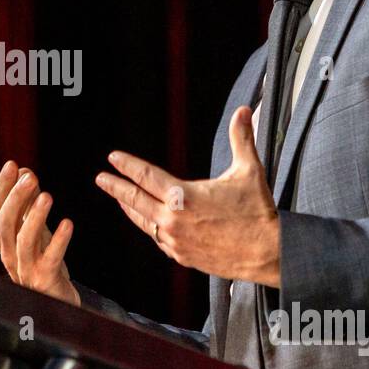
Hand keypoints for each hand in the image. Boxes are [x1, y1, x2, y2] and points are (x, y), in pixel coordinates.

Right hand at [0, 160, 80, 306]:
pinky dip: (59, 240)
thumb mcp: (35, 230)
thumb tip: (24, 172)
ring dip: (35, 217)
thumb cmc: (43, 261)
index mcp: (4, 240)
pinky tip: (68, 224)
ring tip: (47, 196)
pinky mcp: (45, 279)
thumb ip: (28, 205)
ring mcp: (25, 268)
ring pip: (24, 240)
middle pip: (6, 223)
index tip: (12, 165)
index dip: (3, 187)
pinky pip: (50, 258)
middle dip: (16, 198)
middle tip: (29, 176)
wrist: (56, 302)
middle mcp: (9, 254)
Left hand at [93, 105, 280, 287]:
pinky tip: (150, 222)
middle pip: (134, 201)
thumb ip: (241, 138)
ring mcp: (176, 241)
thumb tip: (242, 111)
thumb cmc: (258, 213)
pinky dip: (152, 228)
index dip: (127, 165)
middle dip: (115, 188)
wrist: (267, 253)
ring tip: (121, 200)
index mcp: (183, 197)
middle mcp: (174, 220)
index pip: (145, 177)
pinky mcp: (183, 257)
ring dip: (131, 209)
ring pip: (144, 223)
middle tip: (101, 179)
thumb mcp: (248, 171)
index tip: (113, 158)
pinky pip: (159, 240)